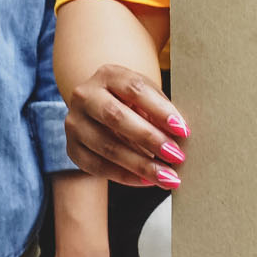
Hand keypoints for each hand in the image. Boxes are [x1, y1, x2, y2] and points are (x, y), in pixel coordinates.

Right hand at [64, 63, 186, 188]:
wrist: (98, 112)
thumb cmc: (131, 102)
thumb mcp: (145, 97)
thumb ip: (160, 110)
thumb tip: (181, 134)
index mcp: (108, 75)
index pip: (135, 89)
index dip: (160, 110)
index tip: (183, 130)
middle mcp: (85, 96)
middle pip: (116, 117)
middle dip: (149, 138)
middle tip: (176, 155)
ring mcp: (75, 123)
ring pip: (107, 147)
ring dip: (141, 164)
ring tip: (167, 176)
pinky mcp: (72, 149)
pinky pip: (99, 167)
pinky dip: (126, 177)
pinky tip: (147, 182)